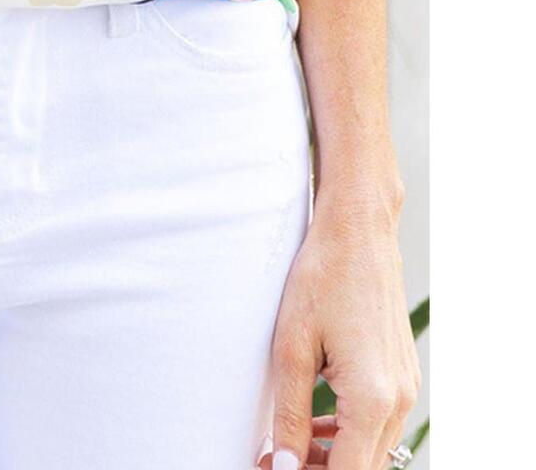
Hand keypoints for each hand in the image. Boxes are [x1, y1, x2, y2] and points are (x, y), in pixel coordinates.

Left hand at [260, 188, 420, 468]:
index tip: (270, 468)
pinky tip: (316, 424)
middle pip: (364, 468)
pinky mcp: (403, 375)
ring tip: (288, 446)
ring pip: (373, 450)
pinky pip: (380, 423)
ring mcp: (407, 387)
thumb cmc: (322, 277)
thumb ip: (291, 413)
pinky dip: (349, 434)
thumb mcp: (292, 346)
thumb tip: (283, 466)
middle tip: (275, 459)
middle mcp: (399, 400)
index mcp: (372, 398)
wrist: (359, 231)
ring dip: (334, 457)